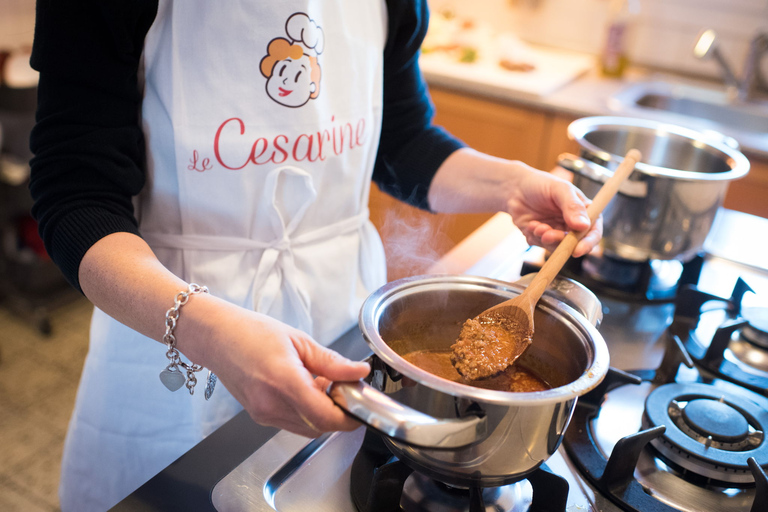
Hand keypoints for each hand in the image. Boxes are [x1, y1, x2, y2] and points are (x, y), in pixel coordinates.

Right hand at [196, 299, 369, 437]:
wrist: (217, 337)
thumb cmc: (252, 332)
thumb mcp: (299, 340)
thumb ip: (332, 362)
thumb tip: (359, 372)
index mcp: (284, 381)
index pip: (326, 417)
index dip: (349, 416)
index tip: (360, 403)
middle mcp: (271, 405)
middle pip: (319, 426)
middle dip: (338, 412)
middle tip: (343, 388)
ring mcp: (264, 414)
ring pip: (307, 428)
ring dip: (322, 413)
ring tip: (321, 384)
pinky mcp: (259, 417)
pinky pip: (293, 424)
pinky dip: (306, 412)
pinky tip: (305, 389)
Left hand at [504, 163, 600, 257]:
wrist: (515, 188)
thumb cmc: (540, 183)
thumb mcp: (559, 189)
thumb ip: (572, 206)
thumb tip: (583, 225)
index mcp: (583, 212)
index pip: (593, 231)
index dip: (588, 242)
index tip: (578, 250)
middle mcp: (572, 224)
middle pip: (575, 244)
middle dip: (561, 242)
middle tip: (548, 235)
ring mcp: (556, 232)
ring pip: (557, 247)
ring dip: (546, 239)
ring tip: (536, 226)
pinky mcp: (541, 237)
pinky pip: (541, 245)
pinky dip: (535, 237)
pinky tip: (531, 225)